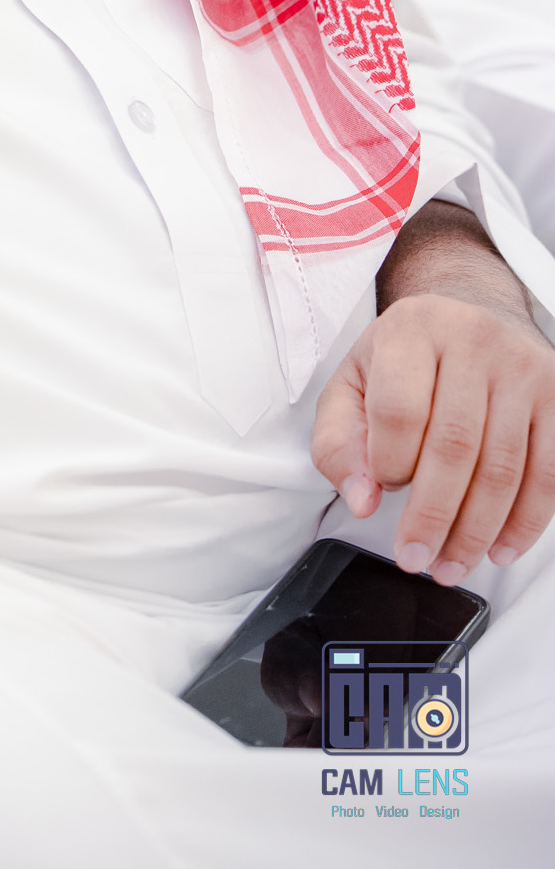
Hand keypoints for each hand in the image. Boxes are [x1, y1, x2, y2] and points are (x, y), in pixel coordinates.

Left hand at [312, 292, 554, 583]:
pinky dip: (525, 522)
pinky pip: (548, 473)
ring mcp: (523, 367)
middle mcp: (473, 339)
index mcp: (413, 329)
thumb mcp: (353, 383)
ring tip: (451, 565)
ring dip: (477, 531)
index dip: (388, 464)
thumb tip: (362, 499)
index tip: (382, 489)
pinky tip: (500, 548)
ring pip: (504, 467)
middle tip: (415, 559)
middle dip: (433, 517)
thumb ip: (339, 442)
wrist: (470, 309)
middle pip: (455, 446)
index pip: (400, 411)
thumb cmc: (406, 357)